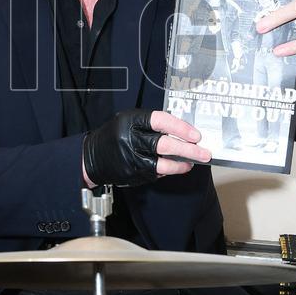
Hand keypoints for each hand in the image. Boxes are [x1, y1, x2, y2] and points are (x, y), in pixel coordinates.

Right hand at [81, 109, 209, 187]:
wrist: (91, 157)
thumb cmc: (115, 136)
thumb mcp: (128, 122)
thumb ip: (152, 125)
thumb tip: (182, 132)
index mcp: (131, 121)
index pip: (160, 121)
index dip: (180, 127)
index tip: (196, 135)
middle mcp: (130, 139)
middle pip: (164, 144)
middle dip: (188, 150)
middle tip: (204, 153)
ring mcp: (131, 158)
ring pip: (162, 163)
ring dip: (181, 164)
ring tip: (193, 163)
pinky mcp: (132, 173)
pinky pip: (156, 172)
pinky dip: (169, 170)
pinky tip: (177, 167)